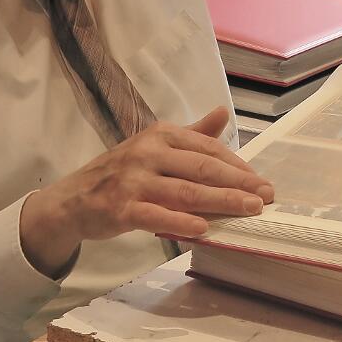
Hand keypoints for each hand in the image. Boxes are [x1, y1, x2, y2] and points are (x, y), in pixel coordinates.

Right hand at [18, 106, 272, 273]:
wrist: (73, 199)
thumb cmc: (122, 173)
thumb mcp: (155, 147)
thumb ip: (192, 134)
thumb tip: (222, 113)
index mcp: (160, 135)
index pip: (208, 148)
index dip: (238, 166)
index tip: (261, 182)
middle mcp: (147, 152)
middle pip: (202, 168)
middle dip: (239, 183)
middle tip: (267, 196)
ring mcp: (133, 180)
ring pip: (186, 192)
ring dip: (222, 202)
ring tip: (249, 210)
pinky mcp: (121, 208)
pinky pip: (157, 216)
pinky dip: (181, 222)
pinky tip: (205, 229)